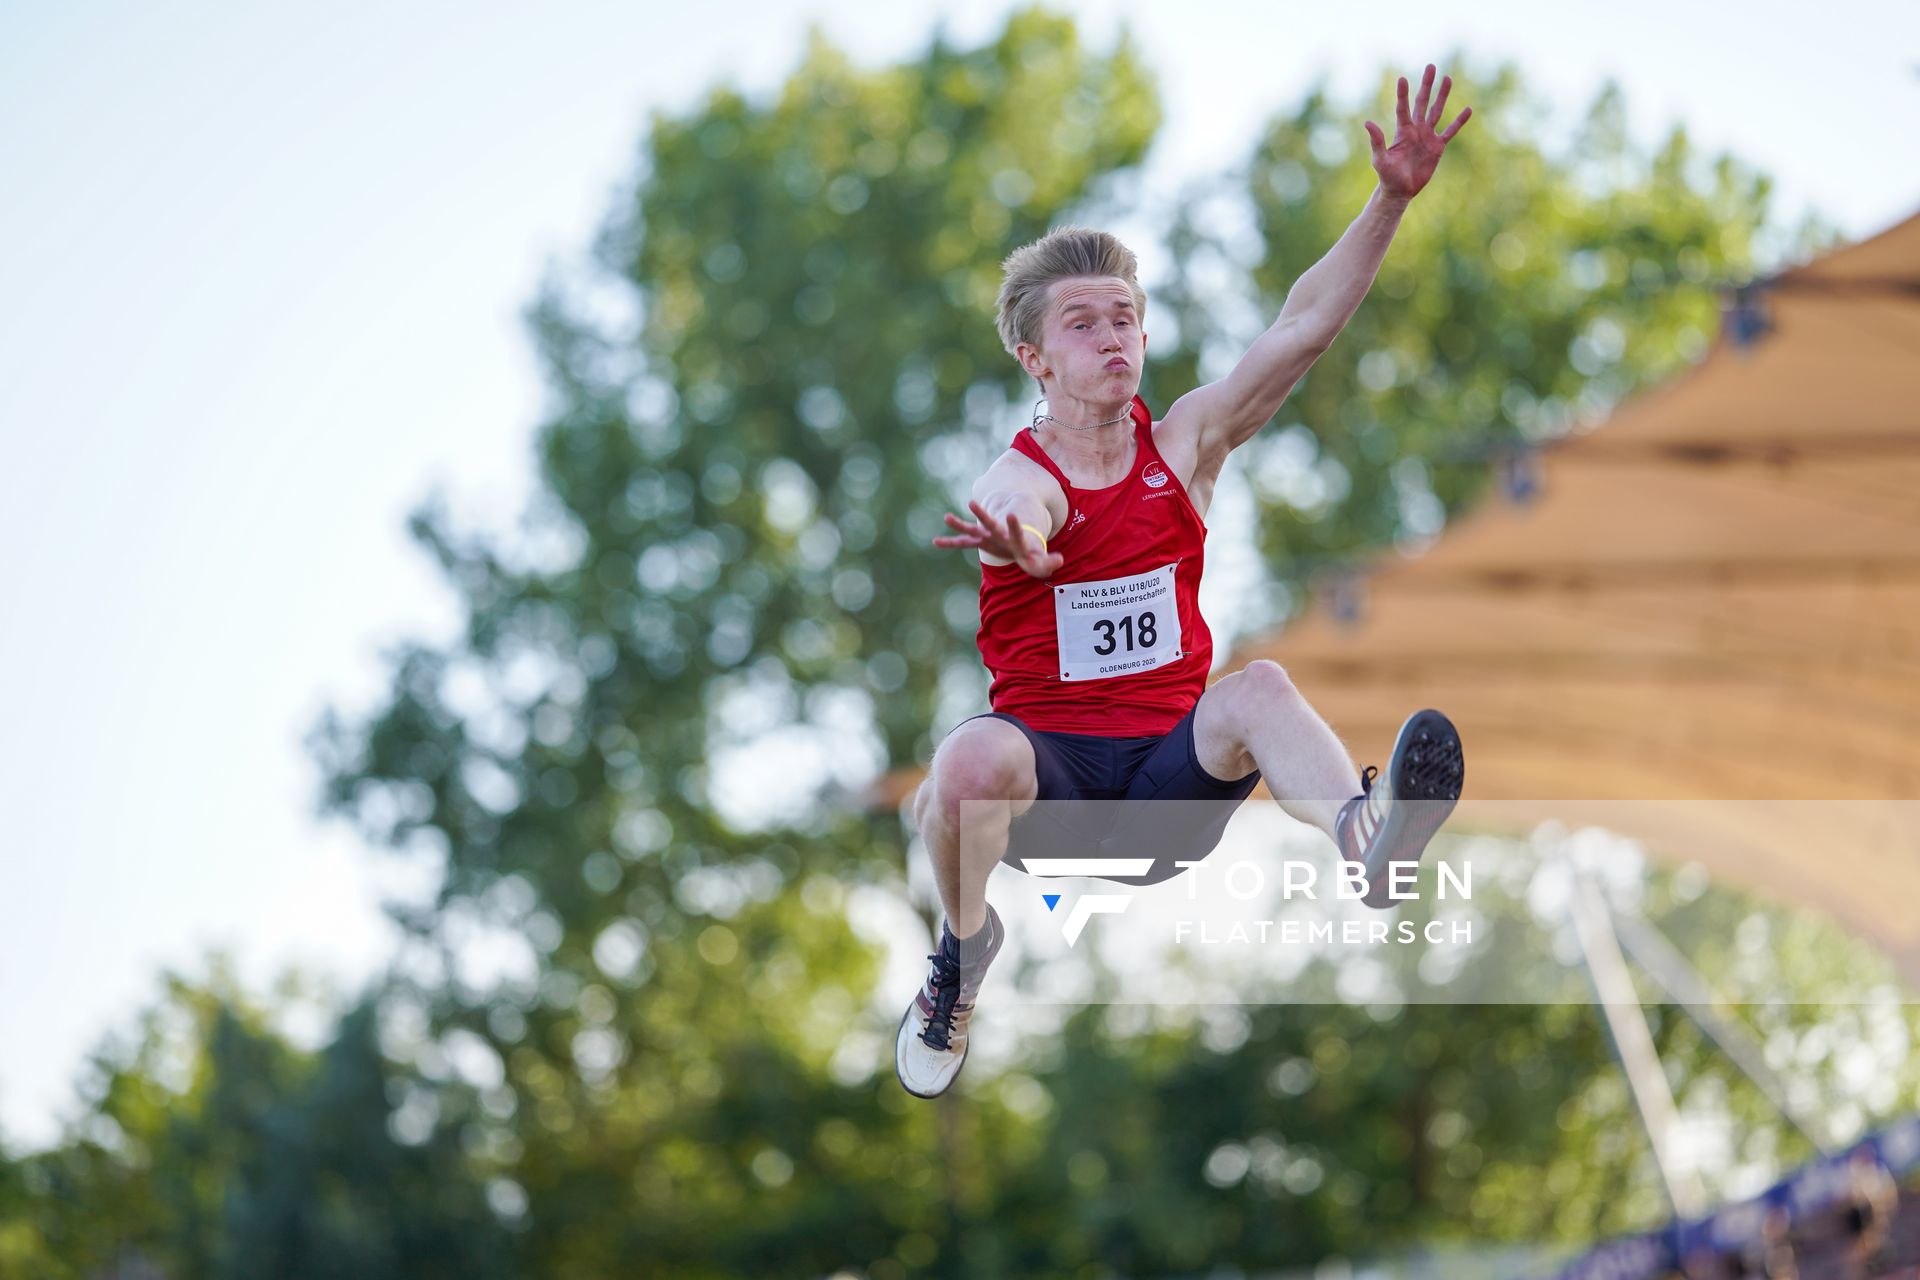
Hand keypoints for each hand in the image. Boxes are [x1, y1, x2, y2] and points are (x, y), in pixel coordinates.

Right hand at [933, 500, 1063, 579]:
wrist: (1020, 543)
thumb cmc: (1030, 554)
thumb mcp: (1041, 562)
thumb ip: (1048, 562)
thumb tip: (1060, 560)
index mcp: (1014, 538)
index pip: (1016, 531)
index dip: (1015, 524)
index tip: (1012, 513)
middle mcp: (1000, 534)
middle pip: (991, 524)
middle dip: (982, 515)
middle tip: (971, 502)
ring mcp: (988, 537)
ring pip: (973, 530)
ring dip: (960, 525)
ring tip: (946, 517)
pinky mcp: (981, 542)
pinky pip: (963, 544)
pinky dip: (950, 543)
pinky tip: (936, 542)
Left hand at [1364, 64, 1470, 200]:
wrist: (1400, 191)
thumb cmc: (1387, 176)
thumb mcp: (1380, 159)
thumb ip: (1377, 141)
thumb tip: (1368, 122)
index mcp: (1402, 131)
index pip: (1403, 108)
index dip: (1403, 94)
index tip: (1402, 78)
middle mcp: (1416, 130)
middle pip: (1422, 103)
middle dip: (1427, 85)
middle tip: (1431, 67)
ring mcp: (1427, 137)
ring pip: (1437, 111)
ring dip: (1442, 96)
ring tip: (1447, 78)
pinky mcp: (1437, 147)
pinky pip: (1450, 132)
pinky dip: (1459, 122)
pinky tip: (1468, 110)